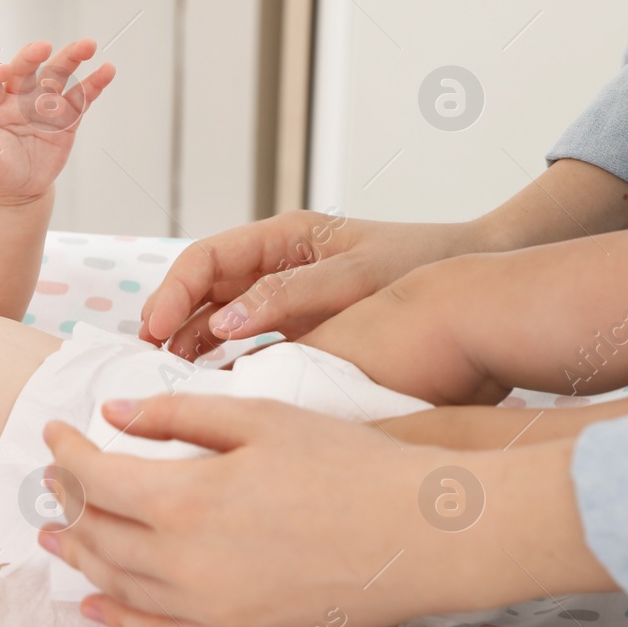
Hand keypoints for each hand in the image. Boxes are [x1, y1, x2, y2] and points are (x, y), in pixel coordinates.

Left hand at [0, 39, 115, 205]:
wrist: (18, 188)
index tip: (1, 71)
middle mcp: (19, 98)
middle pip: (25, 69)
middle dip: (32, 56)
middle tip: (43, 47)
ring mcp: (44, 105)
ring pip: (57, 75)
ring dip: (71, 58)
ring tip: (88, 45)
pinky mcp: (66, 117)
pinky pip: (81, 97)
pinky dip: (94, 83)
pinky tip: (107, 70)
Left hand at [37, 394, 613, 626]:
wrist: (422, 536)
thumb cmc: (346, 464)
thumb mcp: (258, 417)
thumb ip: (175, 416)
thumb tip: (112, 415)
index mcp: (185, 501)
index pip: (95, 477)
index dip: (65, 452)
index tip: (53, 431)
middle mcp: (184, 565)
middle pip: (98, 533)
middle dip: (69, 500)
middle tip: (58, 477)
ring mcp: (208, 612)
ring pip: (116, 585)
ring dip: (80, 556)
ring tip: (57, 533)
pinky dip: (116, 616)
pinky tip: (93, 602)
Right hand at [138, 212, 478, 360]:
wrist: (480, 291)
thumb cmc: (420, 266)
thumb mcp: (353, 277)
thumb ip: (287, 298)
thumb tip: (223, 325)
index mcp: (282, 238)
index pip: (204, 259)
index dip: (172, 292)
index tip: (155, 330)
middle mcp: (274, 266)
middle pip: (201, 290)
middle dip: (169, 321)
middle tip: (147, 361)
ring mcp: (283, 300)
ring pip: (216, 320)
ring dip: (189, 345)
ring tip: (168, 377)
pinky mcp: (298, 330)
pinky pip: (246, 346)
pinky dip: (224, 364)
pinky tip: (210, 388)